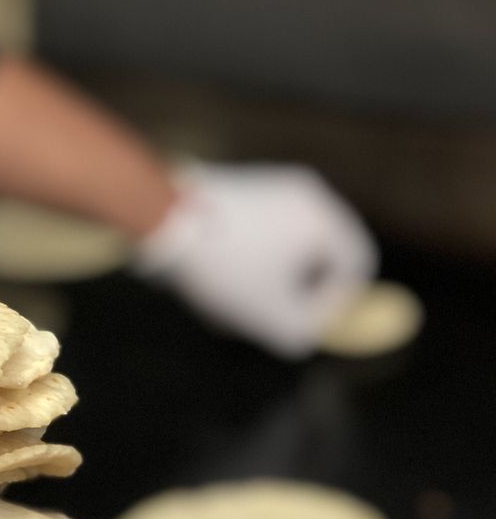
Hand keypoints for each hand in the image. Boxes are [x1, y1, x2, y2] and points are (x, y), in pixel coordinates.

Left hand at [131, 162, 377, 356]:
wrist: (163, 217)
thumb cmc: (224, 266)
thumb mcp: (268, 314)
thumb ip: (301, 331)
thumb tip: (308, 334)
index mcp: (322, 218)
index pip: (355, 264)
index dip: (336, 303)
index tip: (301, 322)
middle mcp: (305, 193)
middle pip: (318, 255)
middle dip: (293, 292)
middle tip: (263, 315)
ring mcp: (271, 184)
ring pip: (283, 247)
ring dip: (264, 280)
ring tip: (229, 303)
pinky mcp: (239, 187)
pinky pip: (257, 231)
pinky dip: (244, 259)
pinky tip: (210, 279)